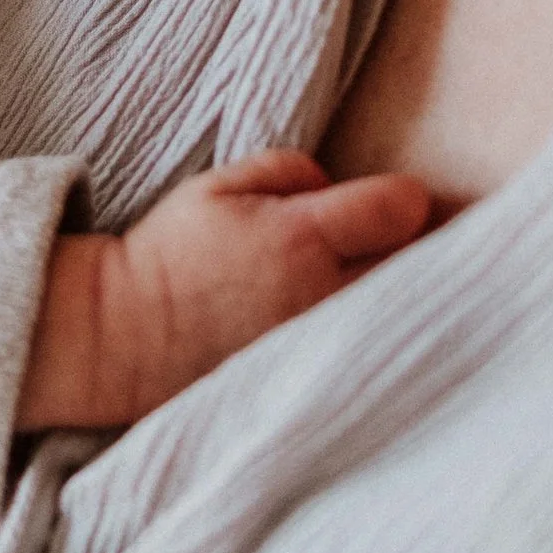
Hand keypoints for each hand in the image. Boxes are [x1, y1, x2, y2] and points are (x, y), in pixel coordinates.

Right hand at [15, 150, 431, 429]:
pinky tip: (371, 333)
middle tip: (393, 247)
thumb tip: (335, 188)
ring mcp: (325, 345)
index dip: (402, 199)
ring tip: (391, 288)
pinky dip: (381, 341)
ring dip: (405, 298)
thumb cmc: (170, 255)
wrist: (128, 336)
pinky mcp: (317, 381)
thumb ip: (290, 172)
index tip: (384, 205)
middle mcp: (325, 295)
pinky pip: (375, 357)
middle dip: (419, 249)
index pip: (402, 208)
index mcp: (302, 238)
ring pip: (405, 317)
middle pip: (424, 267)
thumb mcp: (217, 186)